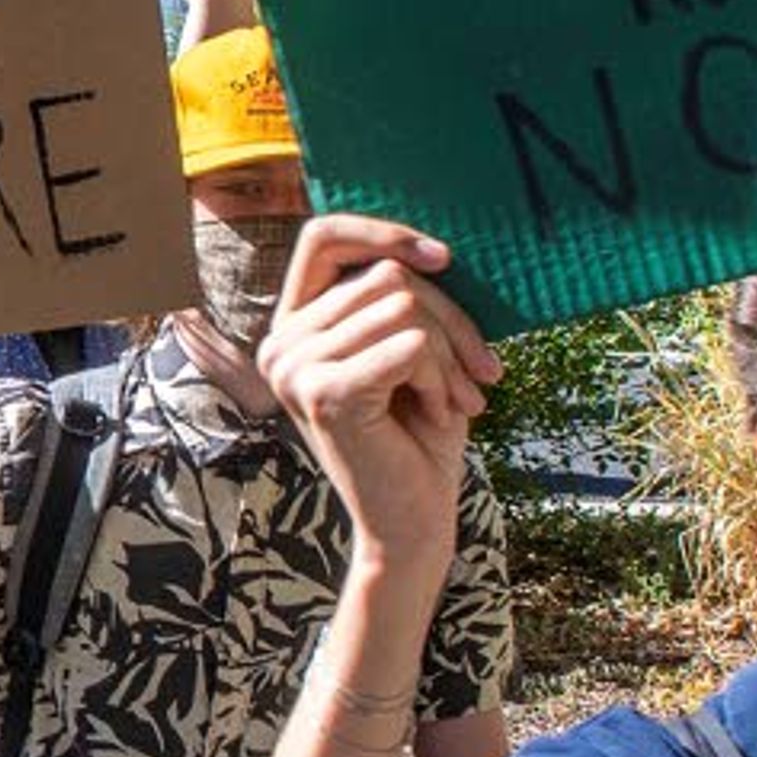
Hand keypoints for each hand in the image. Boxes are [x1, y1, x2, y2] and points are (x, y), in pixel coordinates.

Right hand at [258, 217, 496, 576]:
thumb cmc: (420, 436)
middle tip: (476, 375)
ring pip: (404, 306)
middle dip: (450, 322)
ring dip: (449, 355)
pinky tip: (438, 416)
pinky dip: (441, 378)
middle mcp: (279, 344)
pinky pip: (411, 344)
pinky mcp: (323, 392)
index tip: (443, 259)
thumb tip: (429, 243)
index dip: (384, 233)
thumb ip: (399, 297)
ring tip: (452, 400)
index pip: (323, 236)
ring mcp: (294, 368)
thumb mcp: (411, 350)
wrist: (411, 524)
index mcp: (292, 327)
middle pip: (385, 275)